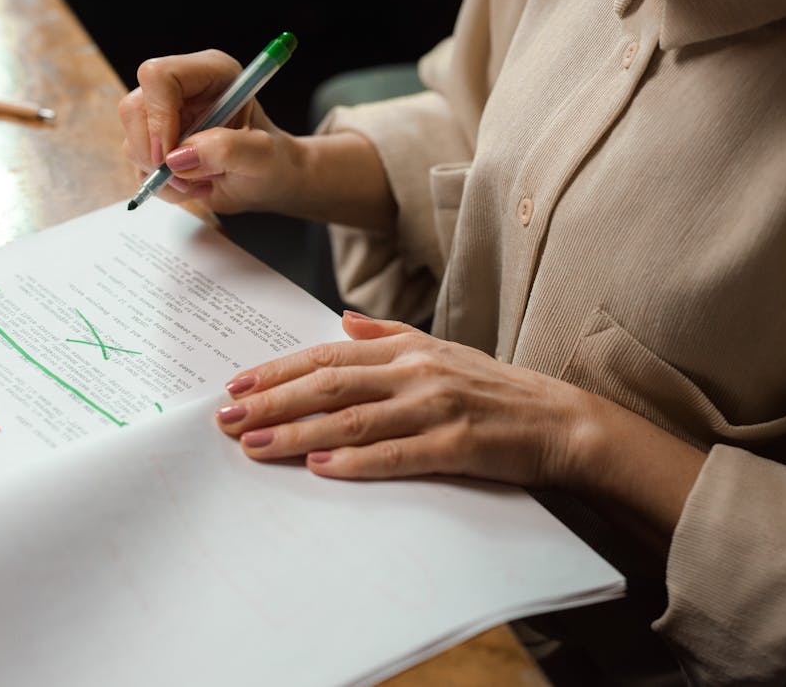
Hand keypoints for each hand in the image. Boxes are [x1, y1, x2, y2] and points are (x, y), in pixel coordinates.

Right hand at [117, 49, 301, 213]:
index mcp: (210, 73)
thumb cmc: (271, 161)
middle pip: (133, 108)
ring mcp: (165, 115)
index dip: (158, 116)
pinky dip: (161, 185)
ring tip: (199, 182)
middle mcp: (182, 89)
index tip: (171, 154)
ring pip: (132, 141)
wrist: (268, 180)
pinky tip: (191, 185)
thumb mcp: (261, 157)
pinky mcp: (157, 141)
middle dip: (153, 152)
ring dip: (161, 175)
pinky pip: (138, 164)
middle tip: (183, 177)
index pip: (159, 76)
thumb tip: (178, 158)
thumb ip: (226, 150)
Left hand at [215, 311, 598, 485]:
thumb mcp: (442, 349)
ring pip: (351, 419)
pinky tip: (318, 468)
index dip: (279, 369)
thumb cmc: (496, 389)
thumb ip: (389, 334)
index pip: (328, 354)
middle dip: (271, 401)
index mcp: (408, 349)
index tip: (238, 384)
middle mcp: (416, 372)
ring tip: (253, 445)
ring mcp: (435, 407)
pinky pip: (395, 454)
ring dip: (296, 433)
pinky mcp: (456, 445)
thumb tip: (342, 317)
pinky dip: (354, 462)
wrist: (559, 420)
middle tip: (226, 417)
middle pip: (329, 384)